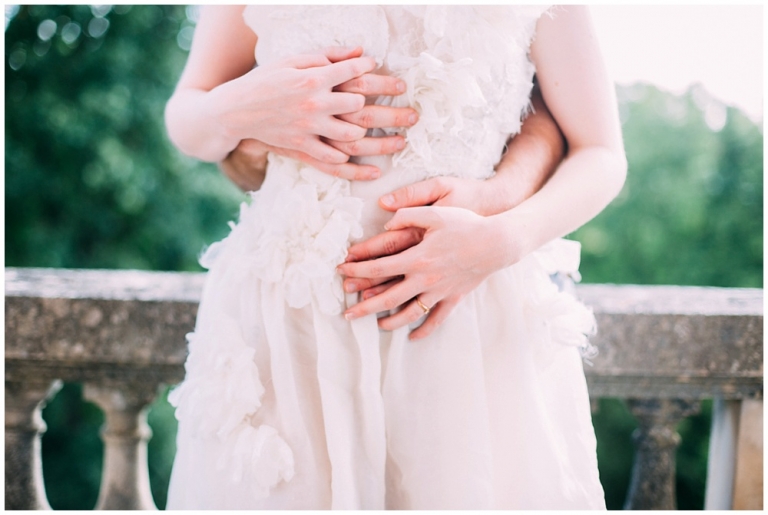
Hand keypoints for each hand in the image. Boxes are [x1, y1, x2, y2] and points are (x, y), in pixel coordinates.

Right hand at [209, 48, 376, 164]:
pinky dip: (345, 159)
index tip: (375, 66)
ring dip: (366, 133)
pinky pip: (331, 158)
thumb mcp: (292, 60)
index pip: (351, 72)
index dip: (368, 67)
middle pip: (358, 104)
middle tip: (392, 105)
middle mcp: (313, 104)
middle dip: (378, 104)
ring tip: (377, 132)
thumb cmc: (265, 80)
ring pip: (350, 134)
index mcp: (312, 79)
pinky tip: (355, 157)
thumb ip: (327, 56)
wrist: (236, 109)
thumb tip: (359, 51)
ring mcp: (308, 128)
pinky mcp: (301, 145)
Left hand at [337, 206, 517, 339]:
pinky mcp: (453, 298)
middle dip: (363, 307)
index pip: (378, 268)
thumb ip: (407, 214)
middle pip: (387, 298)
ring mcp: (439, 292)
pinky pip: (436, 320)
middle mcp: (424, 279)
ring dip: (389, 322)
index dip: (357, 270)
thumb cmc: (466, 224)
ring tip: (376, 325)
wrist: (497, 242)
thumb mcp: (435, 212)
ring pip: (409, 314)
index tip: (342, 271)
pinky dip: (423, 330)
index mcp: (416, 258)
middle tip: (346, 313)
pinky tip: (412, 337)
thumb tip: (386, 222)